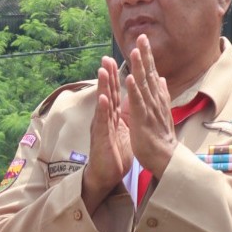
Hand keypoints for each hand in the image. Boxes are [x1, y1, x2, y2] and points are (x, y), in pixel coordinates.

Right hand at [81, 56, 133, 211]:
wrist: (105, 175)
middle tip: (107, 57)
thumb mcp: (122, 130)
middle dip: (107, 75)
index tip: (117, 59)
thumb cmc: (113, 154)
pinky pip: (102, 122)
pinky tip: (103, 98)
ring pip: (102, 103)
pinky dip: (102, 109)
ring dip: (102, 86)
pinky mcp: (100, 138)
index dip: (116, 76)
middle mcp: (104, 118)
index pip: (114, 92)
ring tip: (103, 70)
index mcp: (112, 116)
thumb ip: (125, 115)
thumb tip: (130, 103)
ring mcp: (100, 127)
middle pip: (106, 93)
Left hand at [124, 34, 176, 177]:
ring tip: (135, 51)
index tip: (143, 40)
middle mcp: (155, 100)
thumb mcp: (160, 112)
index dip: (148, 56)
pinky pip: (137, 103)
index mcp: (156, 98)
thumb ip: (161, 94)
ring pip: (144, 84)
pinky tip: (130, 78)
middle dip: (145, 55)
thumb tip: (162, 79)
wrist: (164, 157)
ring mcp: (149, 109)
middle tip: (142, 36)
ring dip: (140, 67)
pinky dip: (134, 90)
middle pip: (150, 73)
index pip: (152, 73)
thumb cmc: (160, 136)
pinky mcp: (143, 119)